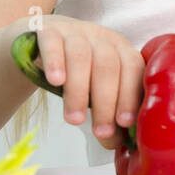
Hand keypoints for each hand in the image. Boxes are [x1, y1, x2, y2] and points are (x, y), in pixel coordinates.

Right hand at [33, 15, 144, 150]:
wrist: (41, 44)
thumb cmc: (78, 72)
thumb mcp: (95, 90)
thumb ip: (107, 113)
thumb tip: (116, 144)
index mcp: (121, 50)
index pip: (133, 69)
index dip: (131, 95)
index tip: (125, 123)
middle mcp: (101, 37)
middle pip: (107, 65)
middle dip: (105, 101)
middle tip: (100, 131)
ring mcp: (74, 31)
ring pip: (80, 56)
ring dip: (79, 90)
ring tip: (74, 120)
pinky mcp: (47, 31)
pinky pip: (52, 43)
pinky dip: (54, 62)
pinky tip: (55, 82)